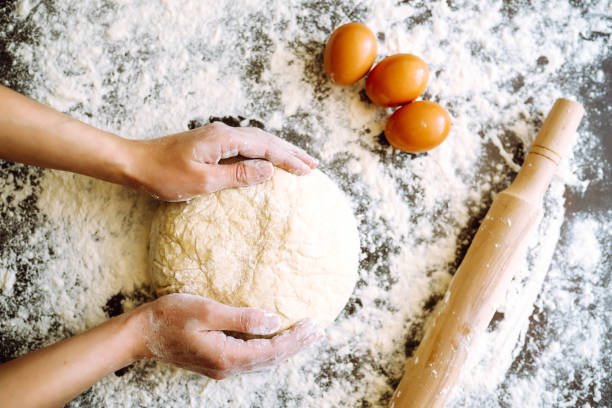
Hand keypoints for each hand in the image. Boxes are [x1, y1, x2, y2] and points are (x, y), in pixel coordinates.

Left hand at [127, 122, 317, 200]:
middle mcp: (223, 133)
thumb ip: (237, 176)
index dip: (289, 160)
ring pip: (257, 140)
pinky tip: (267, 158)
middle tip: (313, 165)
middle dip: (291, 152)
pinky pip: (246, 144)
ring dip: (279, 150)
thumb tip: (268, 170)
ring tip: (298, 160)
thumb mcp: (202, 181)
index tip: (308, 171)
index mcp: (224, 140)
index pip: (266, 148)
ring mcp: (217, 136)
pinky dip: (263, 151)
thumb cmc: (164, 175)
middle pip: (266, 140)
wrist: (134, 162)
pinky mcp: (211, 143)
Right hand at [133, 294, 322, 378]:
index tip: (314, 326)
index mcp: (227, 356)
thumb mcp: (207, 311)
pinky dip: (269, 350)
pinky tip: (276, 341)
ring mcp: (221, 367)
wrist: (141, 334)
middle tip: (319, 332)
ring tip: (305, 336)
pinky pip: (251, 359)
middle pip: (271, 359)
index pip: (271, 350)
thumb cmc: (170, 317)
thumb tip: (272, 319)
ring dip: (285, 348)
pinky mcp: (216, 362)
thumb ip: (241, 318)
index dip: (295, 338)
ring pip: (262, 362)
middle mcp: (227, 367)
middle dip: (296, 345)